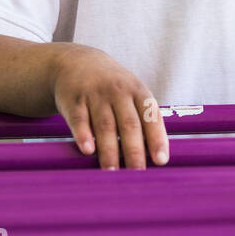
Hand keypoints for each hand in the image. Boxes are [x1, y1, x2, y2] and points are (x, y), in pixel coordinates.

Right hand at [50, 46, 169, 169]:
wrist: (75, 61)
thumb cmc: (111, 87)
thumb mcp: (132, 92)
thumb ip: (144, 119)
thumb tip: (157, 157)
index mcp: (137, 91)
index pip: (150, 116)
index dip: (157, 139)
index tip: (161, 161)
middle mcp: (118, 91)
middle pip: (129, 124)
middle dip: (134, 151)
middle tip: (137, 174)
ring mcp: (95, 94)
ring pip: (105, 126)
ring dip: (109, 151)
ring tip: (112, 173)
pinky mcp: (74, 99)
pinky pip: (79, 119)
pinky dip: (83, 135)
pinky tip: (87, 150)